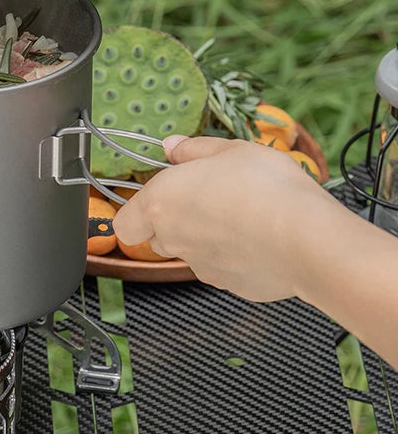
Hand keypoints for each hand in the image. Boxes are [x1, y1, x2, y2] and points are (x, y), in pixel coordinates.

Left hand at [112, 135, 338, 301]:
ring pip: (192, 252)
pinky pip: (223, 267)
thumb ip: (193, 149)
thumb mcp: (228, 150)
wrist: (308, 239)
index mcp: (161, 203)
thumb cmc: (265, 187)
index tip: (163, 194)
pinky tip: (260, 238)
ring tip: (243, 215)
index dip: (139, 211)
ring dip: (206, 237)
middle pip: (159, 236)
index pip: (125, 223)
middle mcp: (174, 239)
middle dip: (176, 220)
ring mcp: (202, 267)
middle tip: (209, 197)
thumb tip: (172, 147)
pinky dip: (234, 256)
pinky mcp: (230, 286)